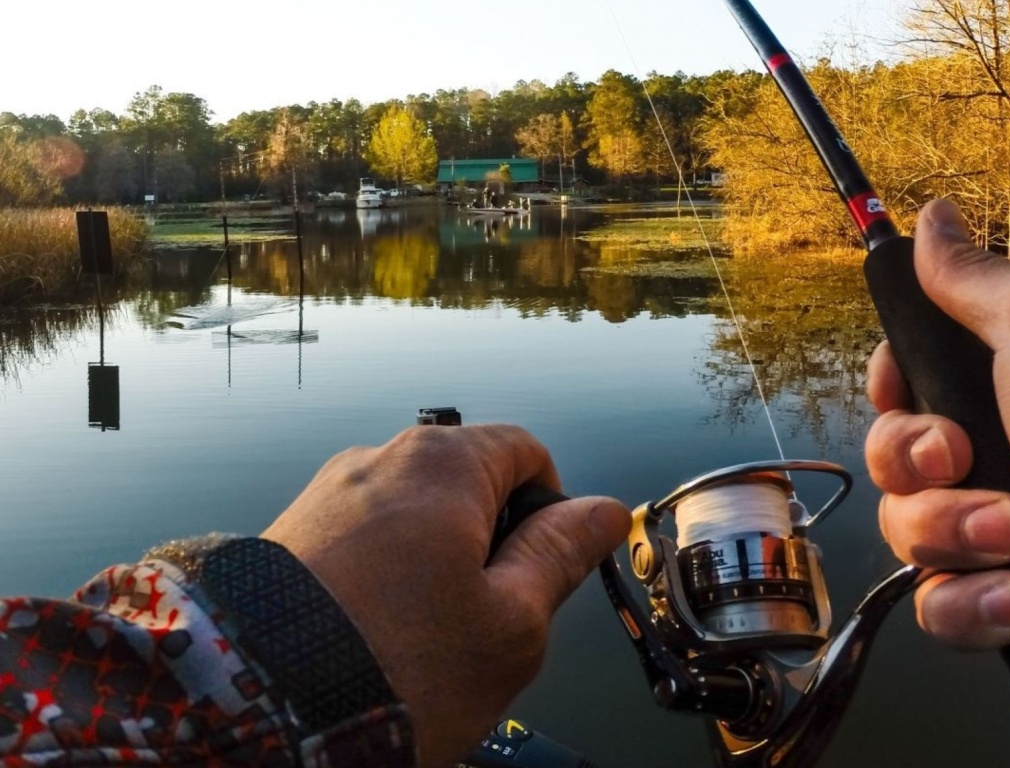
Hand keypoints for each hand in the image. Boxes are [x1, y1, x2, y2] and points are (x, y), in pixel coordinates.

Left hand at [261, 423, 630, 767]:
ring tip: (420, 635)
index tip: (540, 570)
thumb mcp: (511, 621)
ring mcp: (331, 490)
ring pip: (417, 511)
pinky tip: (374, 630)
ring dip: (436, 560)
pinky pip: (366, 533)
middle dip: (490, 539)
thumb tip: (604, 510)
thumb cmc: (399, 667)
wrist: (255, 710)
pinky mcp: (293, 526)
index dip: (550, 508)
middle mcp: (383, 456)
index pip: (527, 451)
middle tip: (482, 617)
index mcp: (445, 462)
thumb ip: (561, 553)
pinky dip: (386, 571)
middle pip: (469, 480)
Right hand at [865, 198, 1009, 648]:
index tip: (900, 387)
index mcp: (995, 389)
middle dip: (910, 461)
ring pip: (903, 531)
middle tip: (962, 455)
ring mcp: (998, 533)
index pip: (899, 383)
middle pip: (886, 456)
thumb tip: (935, 213)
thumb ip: (970, 280)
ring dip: (945, 532)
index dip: (886, 386)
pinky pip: (941, 609)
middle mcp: (992, 455)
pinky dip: (967, 606)